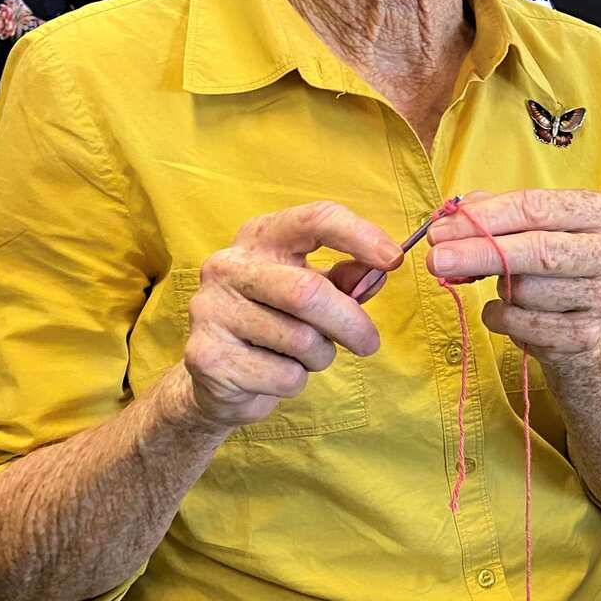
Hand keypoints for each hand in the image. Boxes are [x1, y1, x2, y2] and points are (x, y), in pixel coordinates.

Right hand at [183, 202, 401, 428]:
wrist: (216, 376)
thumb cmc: (275, 321)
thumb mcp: (314, 289)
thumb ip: (348, 278)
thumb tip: (381, 269)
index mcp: (261, 237)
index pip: (314, 220)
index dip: (359, 235)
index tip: (393, 259)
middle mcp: (229, 266)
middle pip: (308, 292)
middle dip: (350, 322)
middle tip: (370, 342)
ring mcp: (212, 310)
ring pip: (300, 339)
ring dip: (321, 355)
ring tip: (307, 355)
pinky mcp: (207, 357)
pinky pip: (283, 375)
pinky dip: (296, 381)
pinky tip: (276, 373)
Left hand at [425, 190, 600, 365]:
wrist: (586, 313)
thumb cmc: (550, 257)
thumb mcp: (530, 225)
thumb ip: (492, 213)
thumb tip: (449, 220)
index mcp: (599, 212)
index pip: (535, 208)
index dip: (484, 218)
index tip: (441, 230)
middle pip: (537, 250)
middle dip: (480, 254)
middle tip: (436, 259)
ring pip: (527, 292)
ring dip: (501, 289)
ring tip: (506, 285)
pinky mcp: (587, 335)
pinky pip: (524, 327)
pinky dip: (502, 318)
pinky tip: (506, 310)